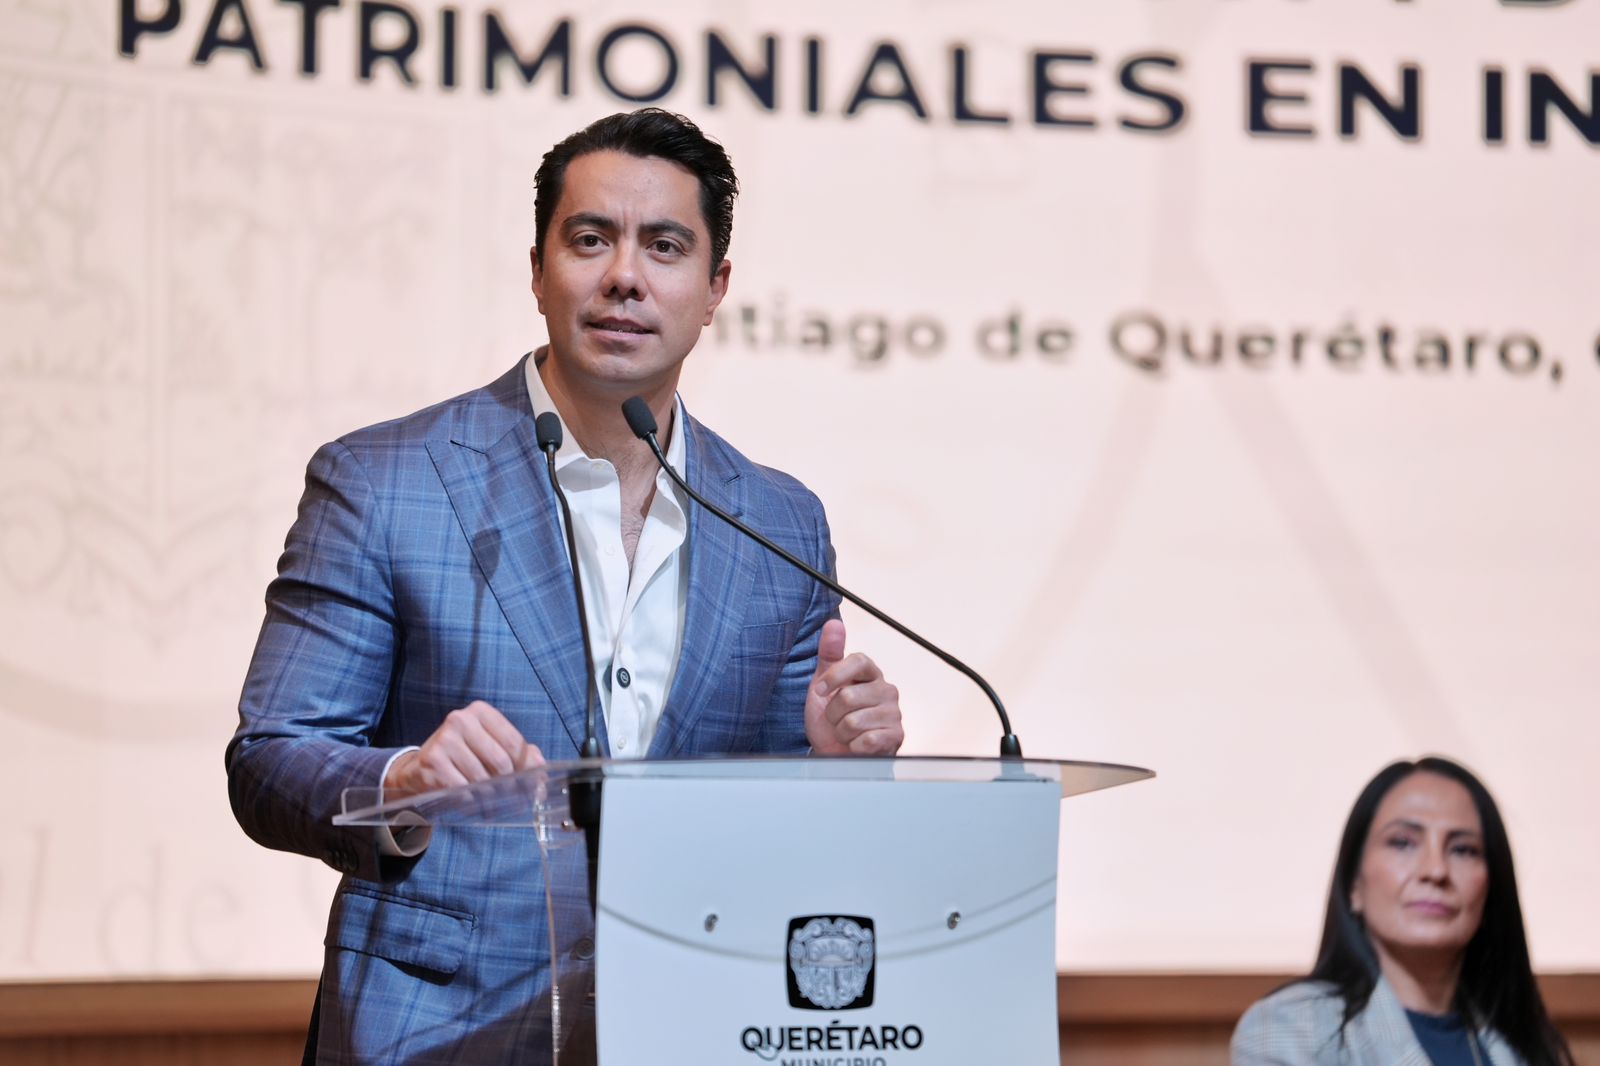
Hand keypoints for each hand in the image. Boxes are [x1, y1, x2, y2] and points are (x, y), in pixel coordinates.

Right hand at [385, 700, 544, 792]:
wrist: (420, 768)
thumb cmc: (462, 755)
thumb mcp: (489, 745)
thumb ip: (519, 752)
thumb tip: (540, 766)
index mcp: (480, 712)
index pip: (514, 742)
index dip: (526, 766)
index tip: (531, 781)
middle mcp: (460, 721)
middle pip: (501, 761)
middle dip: (510, 783)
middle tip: (512, 795)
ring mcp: (444, 740)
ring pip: (482, 778)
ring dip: (490, 795)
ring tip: (490, 799)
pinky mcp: (432, 762)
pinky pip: (462, 789)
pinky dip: (471, 800)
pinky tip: (471, 800)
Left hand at [804, 619, 904, 755]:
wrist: (836, 751)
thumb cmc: (832, 717)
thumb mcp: (824, 683)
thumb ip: (830, 653)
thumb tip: (834, 623)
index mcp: (870, 673)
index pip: (859, 661)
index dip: (835, 675)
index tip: (819, 691)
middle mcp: (886, 690)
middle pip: (848, 696)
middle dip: (832, 713)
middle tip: (836, 718)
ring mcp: (893, 713)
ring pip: (853, 721)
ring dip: (841, 732)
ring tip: (846, 732)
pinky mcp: (896, 736)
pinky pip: (865, 740)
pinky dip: (853, 746)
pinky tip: (857, 744)